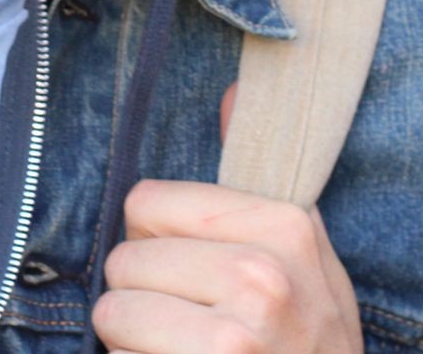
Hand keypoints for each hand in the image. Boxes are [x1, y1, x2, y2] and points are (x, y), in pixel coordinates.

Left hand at [93, 86, 361, 353]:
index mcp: (284, 228)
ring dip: (136, 343)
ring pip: (111, 314)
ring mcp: (231, 340)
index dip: (162, 243)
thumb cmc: (311, 348)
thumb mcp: (308, 261)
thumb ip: (260, 182)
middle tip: (193, 329)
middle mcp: (259, 277)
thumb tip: (234, 94)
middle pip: (124, 258)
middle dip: (145, 297)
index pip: (148, 201)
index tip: (200, 277)